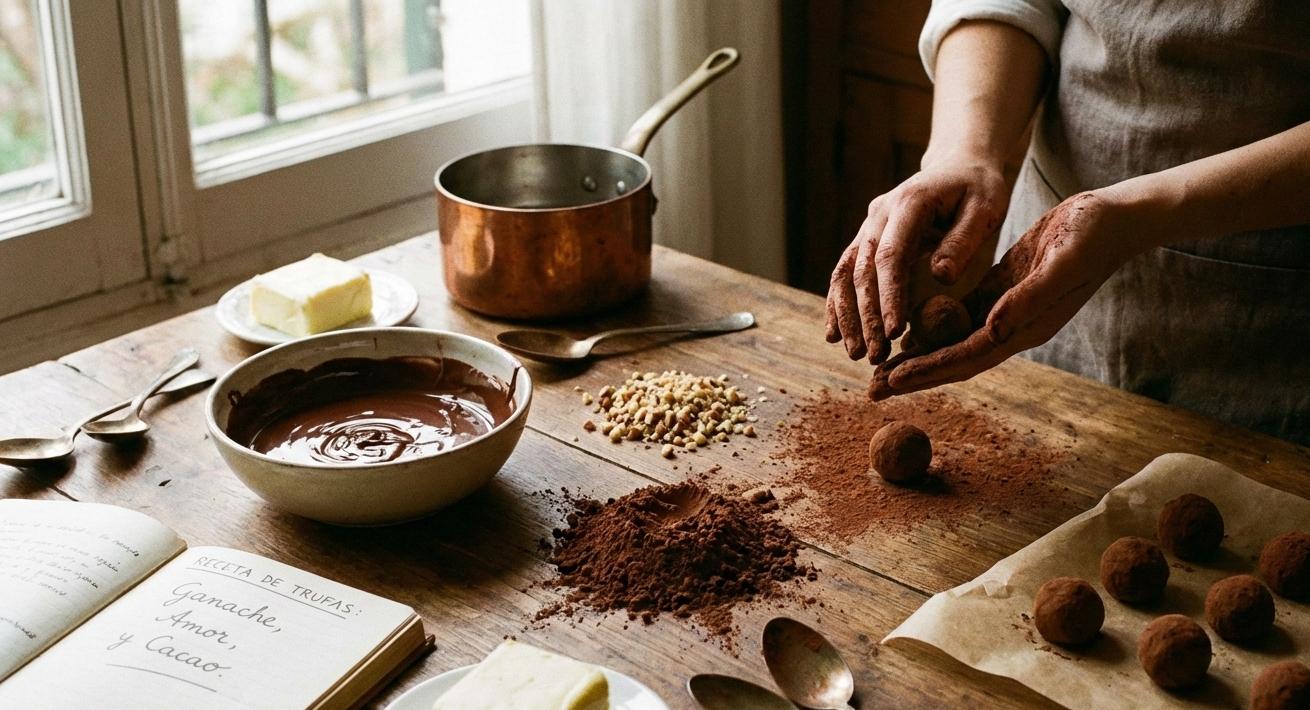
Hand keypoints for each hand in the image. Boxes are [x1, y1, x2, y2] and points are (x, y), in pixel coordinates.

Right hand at [825, 161, 1008, 362]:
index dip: (889, 295)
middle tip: (872, 354)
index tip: (895, 331)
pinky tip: (836, 334)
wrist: (958, 165)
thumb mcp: (984, 208)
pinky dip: (838, 303)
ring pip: (845, 273)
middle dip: (865, 315)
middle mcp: (879, 214)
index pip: (891, 255)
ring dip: (846, 315)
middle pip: (862, 269)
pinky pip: (845, 273)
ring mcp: (869, 226)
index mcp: (909, 204)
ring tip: (853, 353)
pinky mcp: (867, 239)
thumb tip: (941, 278)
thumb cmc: (978, 188)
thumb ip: (962, 241)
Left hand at [870, 191, 1143, 398]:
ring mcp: (1007, 311)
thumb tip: (993, 327)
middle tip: (871, 390)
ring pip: (953, 341)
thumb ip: (1028, 297)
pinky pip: (960, 316)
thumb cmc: (1092, 235)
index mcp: (1026, 326)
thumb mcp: (1060, 262)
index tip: (892, 379)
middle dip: (913, 375)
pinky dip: (933, 327)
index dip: (928, 369)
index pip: (967, 357)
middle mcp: (1013, 327)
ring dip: (918, 356)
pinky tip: (907, 332)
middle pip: (953, 360)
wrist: (1115, 218)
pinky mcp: (1002, 290)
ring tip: (880, 369)